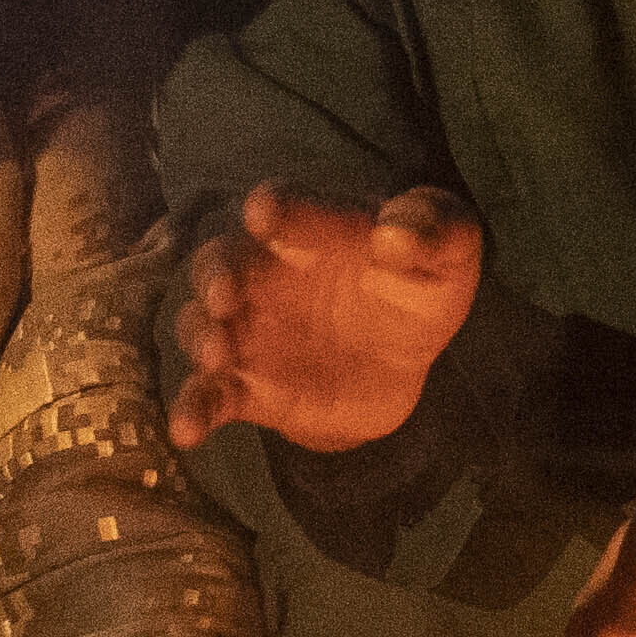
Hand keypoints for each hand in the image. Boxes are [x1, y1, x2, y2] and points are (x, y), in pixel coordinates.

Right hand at [172, 183, 478, 454]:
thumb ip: (432, 230)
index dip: (278, 209)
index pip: (288, 206)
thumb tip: (394, 236)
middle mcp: (265, 270)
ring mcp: (248, 328)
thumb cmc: (417, 285)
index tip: (265, 212)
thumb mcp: (448, 253)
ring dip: (201, 335)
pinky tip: (187, 430)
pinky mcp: (245, 384)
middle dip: (217, 274)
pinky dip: (193, 409)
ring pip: (204, 323)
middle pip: (224, 260)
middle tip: (224, 294)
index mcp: (313, 225)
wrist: (398, 360)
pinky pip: (210, 394)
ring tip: (216, 354)